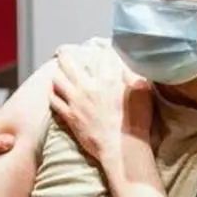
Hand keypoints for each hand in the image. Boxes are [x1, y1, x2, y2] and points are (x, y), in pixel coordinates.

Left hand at [49, 52, 153, 167]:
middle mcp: (89, 87)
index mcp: (109, 79)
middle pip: (69, 62)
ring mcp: (76, 102)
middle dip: (65, 54)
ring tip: (58, 70)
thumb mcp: (144, 94)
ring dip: (57, 72)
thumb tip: (128, 66)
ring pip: (57, 79)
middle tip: (64, 51)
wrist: (122, 149)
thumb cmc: (136, 123)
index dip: (98, 49)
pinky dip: (52, 93)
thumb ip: (135, 76)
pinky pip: (54, 100)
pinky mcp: (70, 116)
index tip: (97, 48)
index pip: (100, 56)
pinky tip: (53, 91)